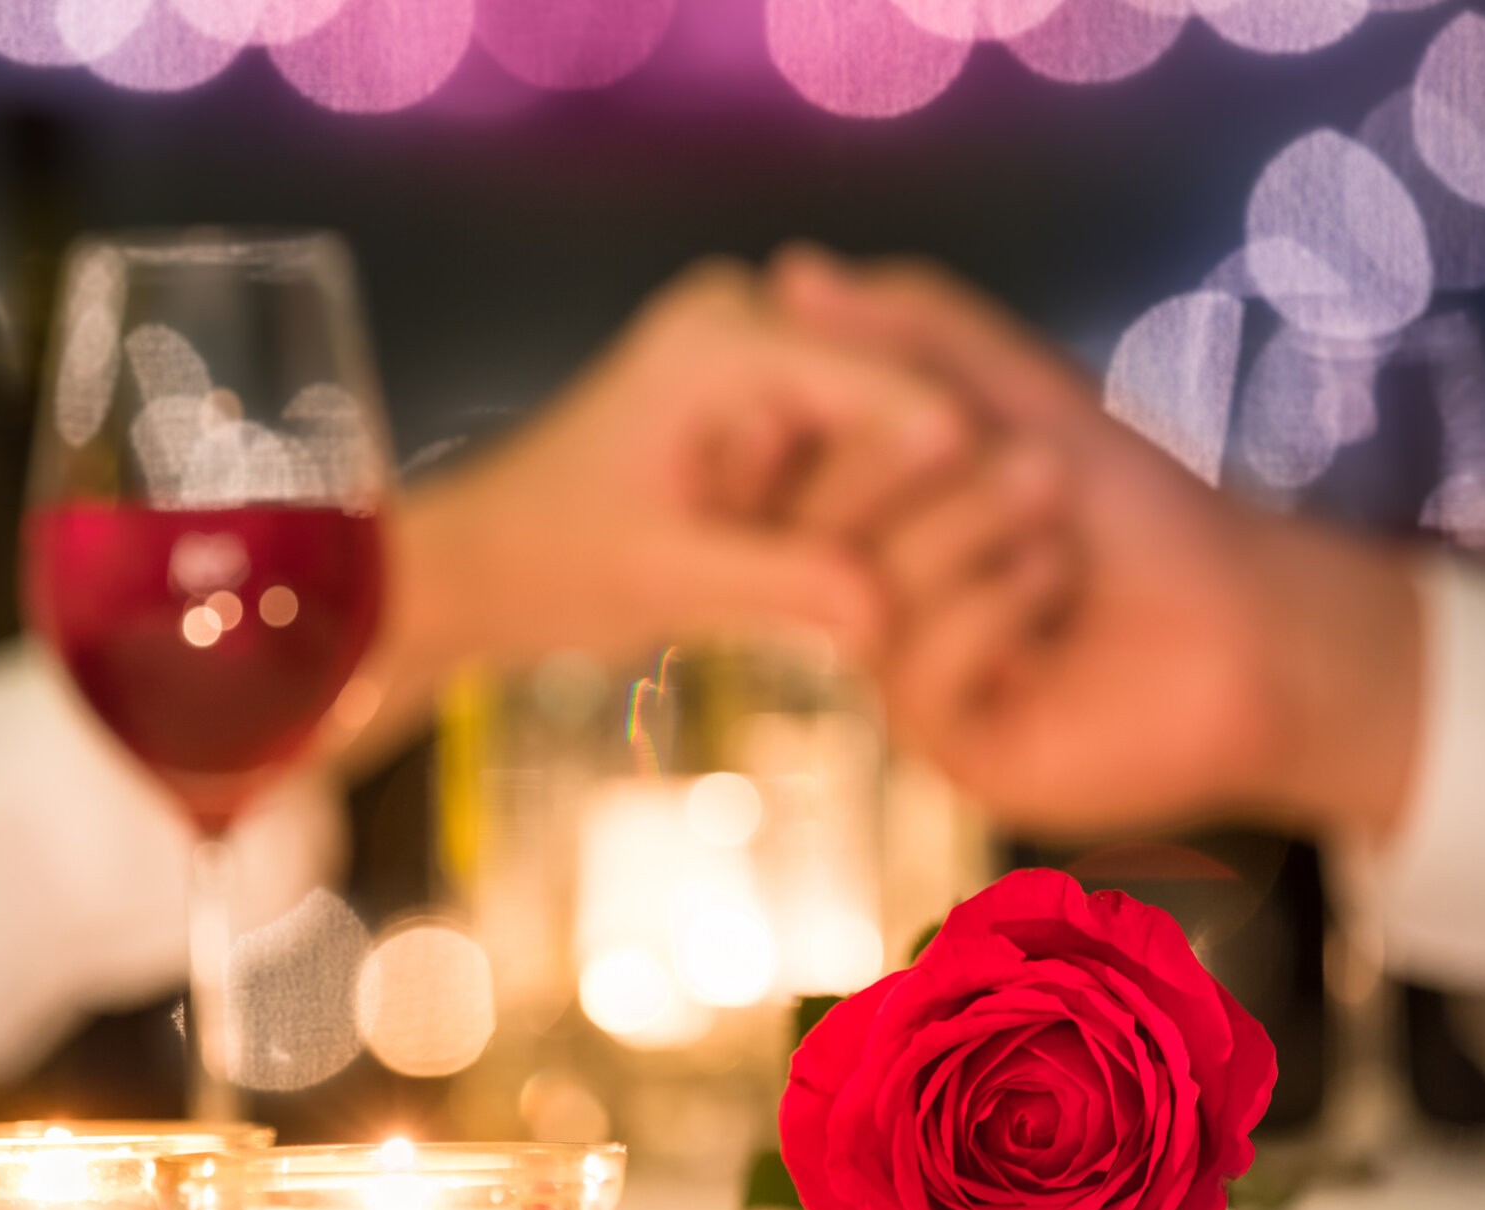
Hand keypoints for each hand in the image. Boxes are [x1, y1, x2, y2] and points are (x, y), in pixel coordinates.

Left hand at [334, 259, 1050, 770]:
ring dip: (875, 515)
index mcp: (721, 341)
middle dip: (902, 503)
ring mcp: (754, 353)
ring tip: (861, 592)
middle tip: (908, 592)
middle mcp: (746, 321)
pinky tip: (853, 578)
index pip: (885, 388)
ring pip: (877, 430)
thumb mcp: (664, 581)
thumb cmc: (546, 565)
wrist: (477, 563)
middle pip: (892, 402)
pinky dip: (849, 515)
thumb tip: (889, 614)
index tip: (1007, 541)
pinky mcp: (759, 399)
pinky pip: (845, 449)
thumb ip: (779, 585)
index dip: (942, 471)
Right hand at [770, 247, 1423, 841]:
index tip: (801, 395)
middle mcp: (876, 610)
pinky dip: (989, 610)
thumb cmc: (1142, 508)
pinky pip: (917, 679)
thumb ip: (911, 333)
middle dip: (892, 472)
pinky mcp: (958, 750)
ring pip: (867, 602)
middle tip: (985, 434)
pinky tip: (1056, 582)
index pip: (782, 484)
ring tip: (1053, 495)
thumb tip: (789, 271)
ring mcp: (912, 684)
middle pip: (811, 541)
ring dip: (965, 527)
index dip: (785, 439)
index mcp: (873, 532)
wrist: (1258, 618)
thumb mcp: (1020, 394)